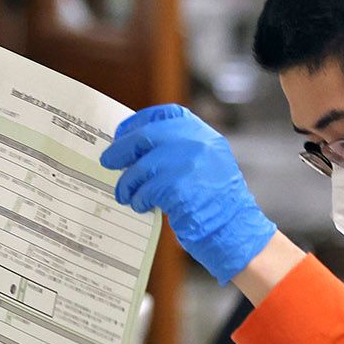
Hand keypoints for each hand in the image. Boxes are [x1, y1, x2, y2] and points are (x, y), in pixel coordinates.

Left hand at [100, 104, 277, 284]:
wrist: (235, 228)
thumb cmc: (217, 201)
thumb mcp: (207, 163)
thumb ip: (180, 150)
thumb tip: (137, 150)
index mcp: (203, 134)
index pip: (166, 115)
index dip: (139, 121)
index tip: (123, 132)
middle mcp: (197, 143)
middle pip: (146, 137)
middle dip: (122, 150)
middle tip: (108, 161)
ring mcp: (188, 164)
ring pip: (141, 167)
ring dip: (127, 182)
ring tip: (125, 193)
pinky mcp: (178, 189)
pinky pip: (146, 190)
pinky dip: (138, 199)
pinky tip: (141, 205)